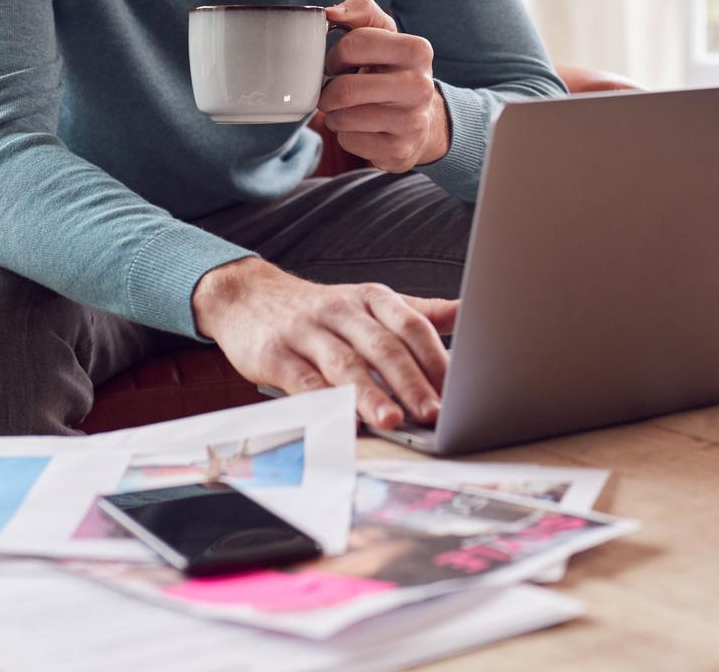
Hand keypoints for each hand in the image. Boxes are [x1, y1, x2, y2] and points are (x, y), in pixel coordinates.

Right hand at [193, 257, 455, 428]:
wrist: (247, 296)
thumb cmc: (320, 310)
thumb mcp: (370, 302)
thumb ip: (418, 314)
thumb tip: (470, 312)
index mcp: (373, 299)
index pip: (412, 326)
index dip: (436, 358)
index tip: (461, 390)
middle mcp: (343, 311)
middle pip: (384, 346)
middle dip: (412, 381)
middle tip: (435, 412)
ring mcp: (308, 332)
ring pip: (346, 364)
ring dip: (371, 394)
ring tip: (393, 420)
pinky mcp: (276, 354)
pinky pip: (304, 380)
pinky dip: (324, 402)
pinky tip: (341, 421)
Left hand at [318, 0, 450, 171]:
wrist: (423, 120)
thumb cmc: (392, 69)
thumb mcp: (384, 33)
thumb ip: (359, 10)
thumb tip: (329, 13)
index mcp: (418, 50)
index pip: (353, 44)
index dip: (336, 56)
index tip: (340, 64)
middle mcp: (420, 87)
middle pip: (344, 89)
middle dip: (329, 92)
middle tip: (336, 91)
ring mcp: (412, 122)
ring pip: (342, 118)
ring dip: (335, 115)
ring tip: (350, 109)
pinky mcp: (399, 151)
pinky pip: (348, 142)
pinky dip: (346, 135)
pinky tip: (362, 129)